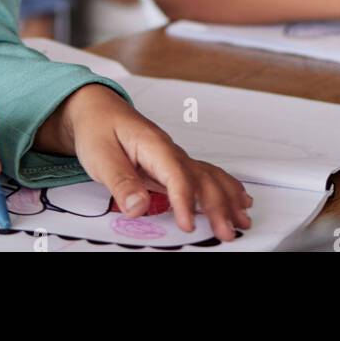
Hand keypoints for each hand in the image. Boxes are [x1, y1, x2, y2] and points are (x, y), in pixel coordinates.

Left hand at [39, 84, 252, 240]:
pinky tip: (237, 199)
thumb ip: (120, 181)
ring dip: (228, 199)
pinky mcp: (173, 164)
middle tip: (226, 232)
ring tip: (242, 220)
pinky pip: (205, 175)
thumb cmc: (98, 128)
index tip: (188, 224)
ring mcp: (174, 157)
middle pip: (201, 178)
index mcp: (153, 145)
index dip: (185, 201)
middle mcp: (170, 151)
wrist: (97, 109)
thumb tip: (138, 206)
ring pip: (209, 177)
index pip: (176, 176)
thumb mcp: (99, 155)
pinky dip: (225, 188)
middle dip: (217, 206)